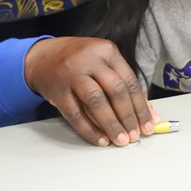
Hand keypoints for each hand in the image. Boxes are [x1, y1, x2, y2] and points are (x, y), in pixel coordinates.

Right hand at [24, 37, 159, 146]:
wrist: (41, 57)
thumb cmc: (78, 60)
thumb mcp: (103, 63)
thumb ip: (125, 84)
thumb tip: (149, 113)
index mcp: (106, 51)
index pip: (130, 81)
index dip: (141, 106)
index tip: (148, 124)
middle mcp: (90, 61)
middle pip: (115, 90)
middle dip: (128, 116)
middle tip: (135, 134)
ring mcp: (72, 75)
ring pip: (96, 102)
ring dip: (111, 124)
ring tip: (120, 139)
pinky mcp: (58, 91)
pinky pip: (76, 114)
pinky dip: (89, 129)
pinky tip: (100, 139)